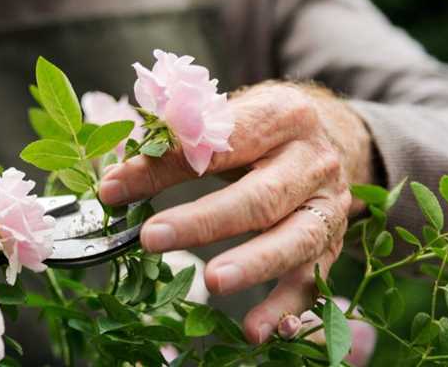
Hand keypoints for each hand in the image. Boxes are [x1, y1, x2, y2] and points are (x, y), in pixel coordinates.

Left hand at [99, 82, 374, 343]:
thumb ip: (176, 144)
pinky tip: (255, 330)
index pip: (218, 143)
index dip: (164, 166)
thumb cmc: (263, 128)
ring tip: (212, 282)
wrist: (333, 136)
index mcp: (280, 116)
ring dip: (252, 265)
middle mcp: (311, 160)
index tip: (114, 188)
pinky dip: (285, 309)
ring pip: (294, 240)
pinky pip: (312, 280)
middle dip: (204, 221)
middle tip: (152, 238)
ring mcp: (328, 205)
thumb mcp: (227, 119)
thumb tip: (115, 181)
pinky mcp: (332, 242)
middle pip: (259, 196)